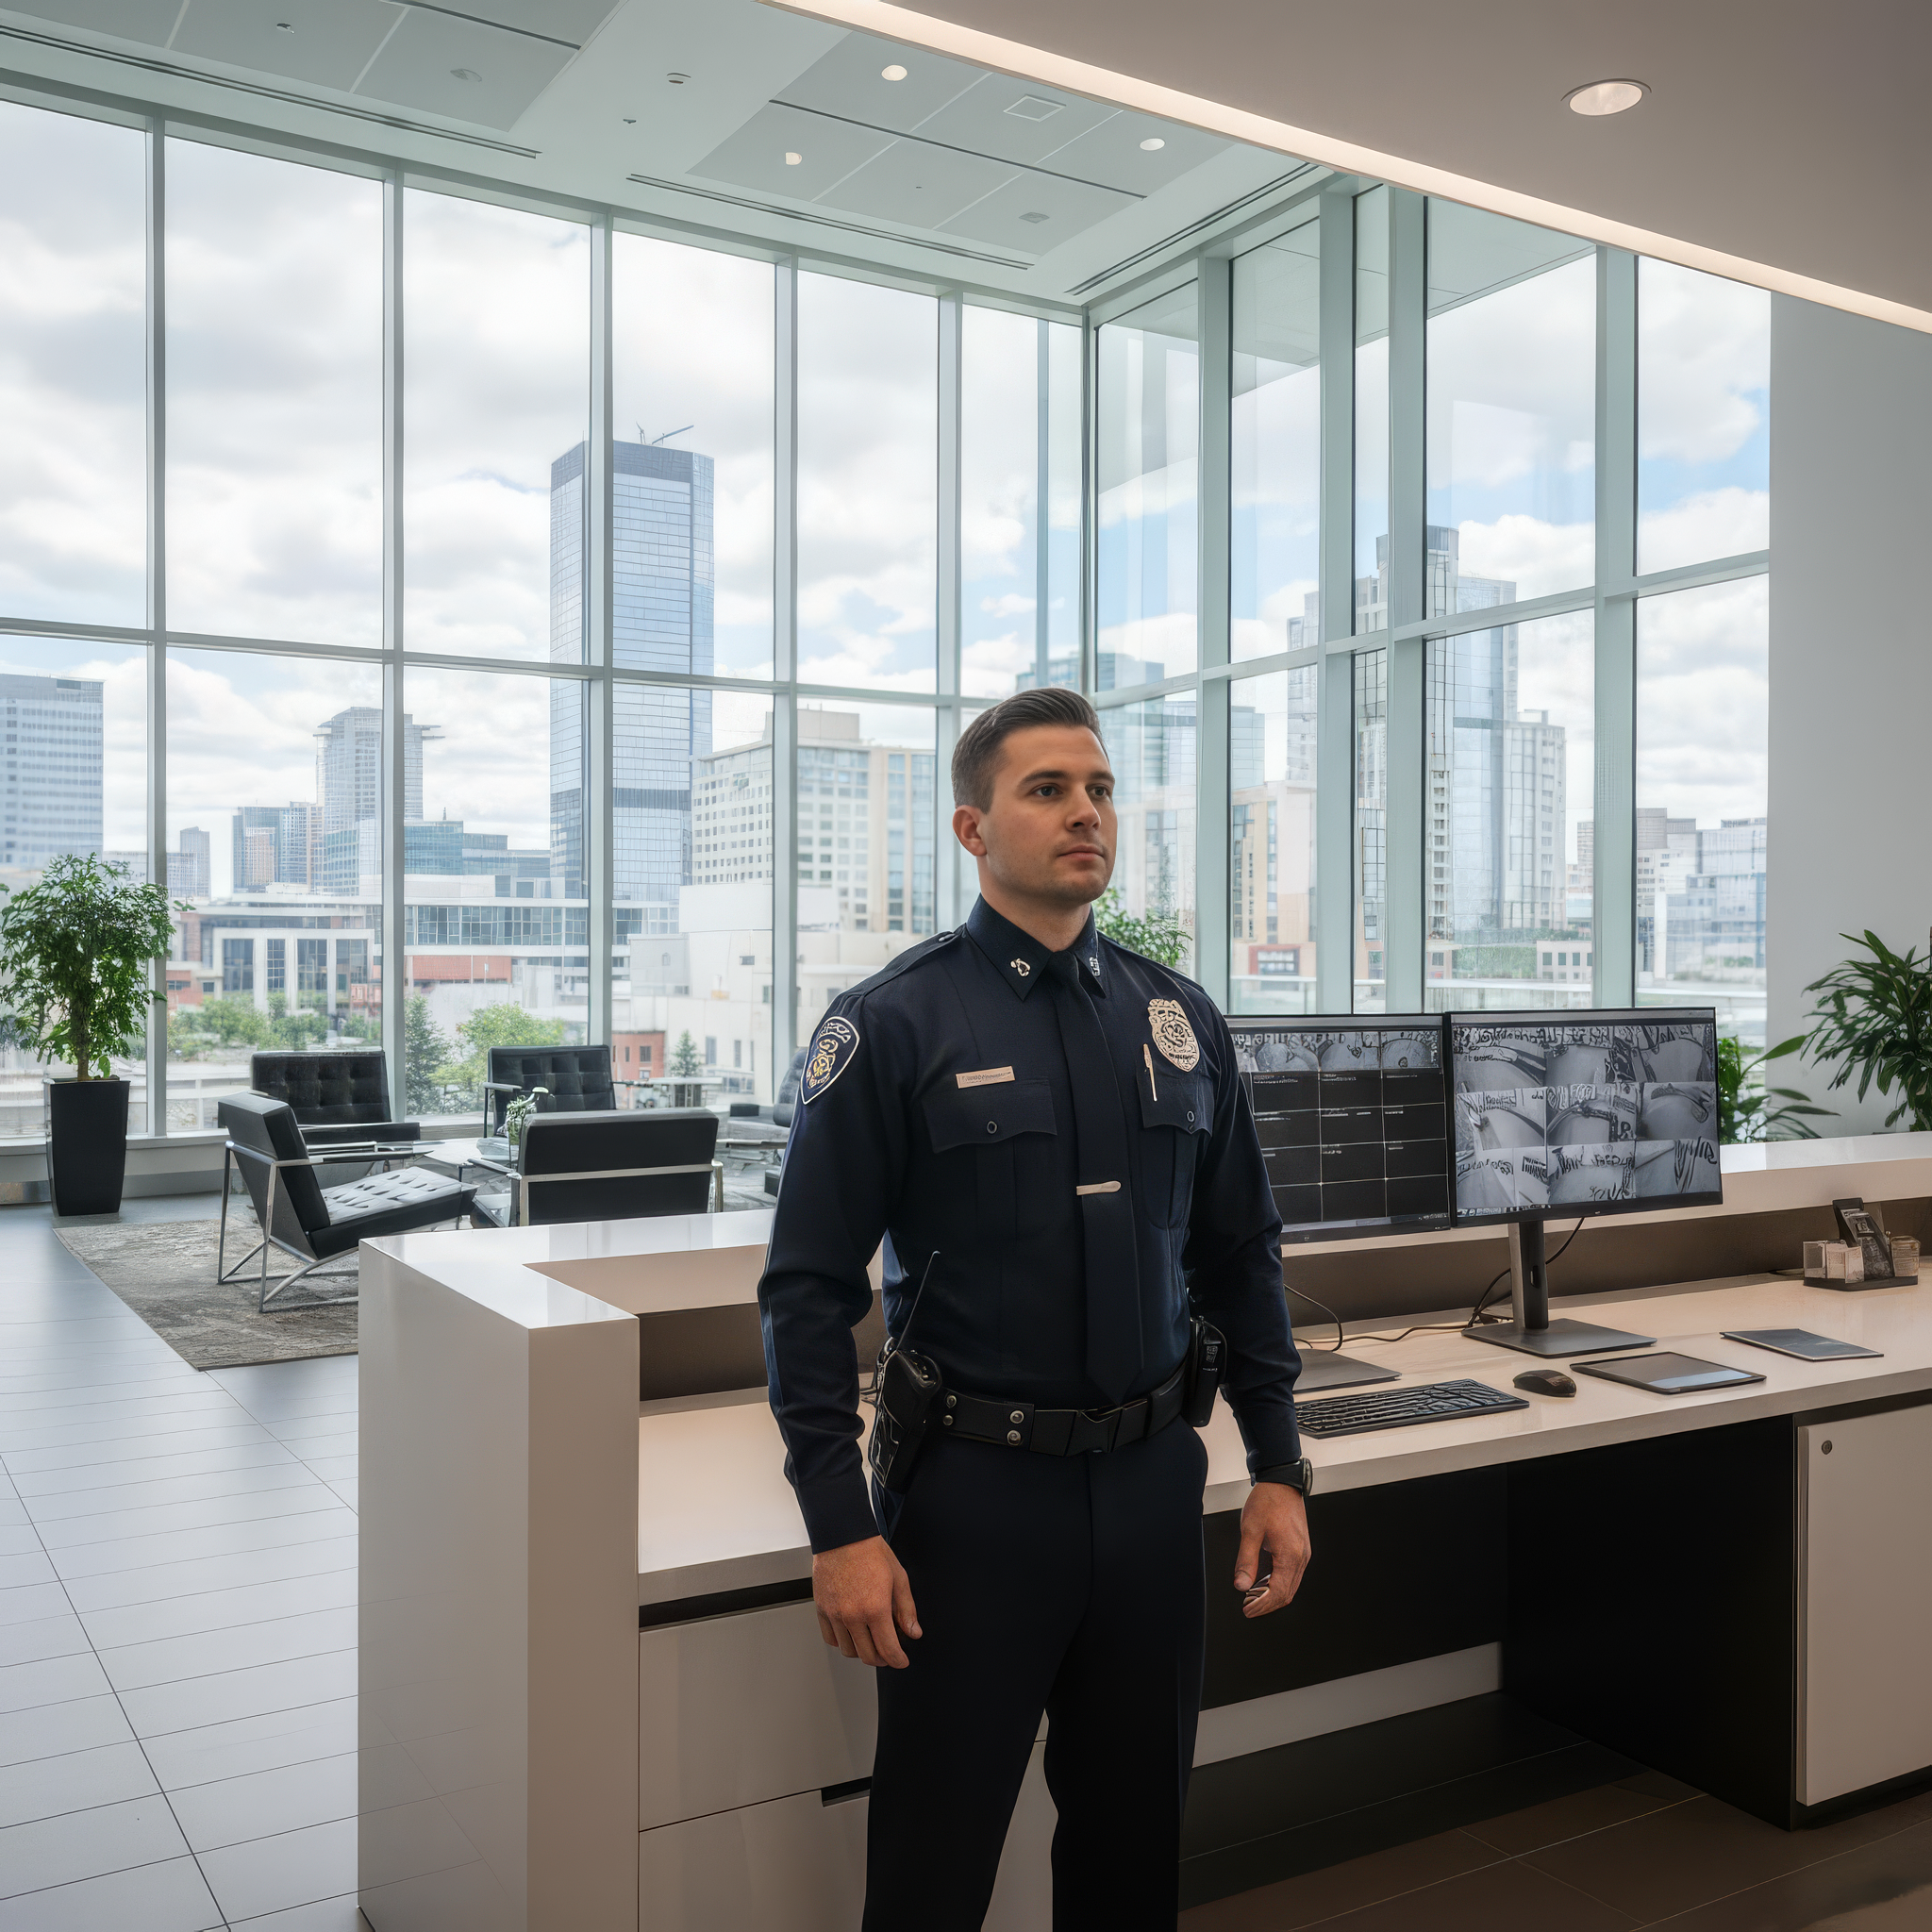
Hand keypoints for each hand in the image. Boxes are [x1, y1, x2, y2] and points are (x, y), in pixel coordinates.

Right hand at [812, 1535, 920, 1667]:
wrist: (843, 1536)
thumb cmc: (869, 1551)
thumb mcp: (898, 1578)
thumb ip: (907, 1609)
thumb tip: (913, 1631)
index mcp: (875, 1608)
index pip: (888, 1649)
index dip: (898, 1660)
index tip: (901, 1661)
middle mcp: (853, 1615)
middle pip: (868, 1655)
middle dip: (882, 1660)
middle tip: (889, 1654)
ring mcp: (835, 1614)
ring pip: (848, 1650)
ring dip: (862, 1652)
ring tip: (870, 1644)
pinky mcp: (822, 1610)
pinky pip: (830, 1638)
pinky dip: (842, 1642)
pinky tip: (851, 1634)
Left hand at [1233, 1482, 1310, 1618]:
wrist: (1282, 1483)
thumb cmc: (1267, 1502)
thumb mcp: (1250, 1530)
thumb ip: (1246, 1560)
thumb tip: (1241, 1585)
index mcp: (1290, 1555)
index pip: (1277, 1592)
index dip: (1262, 1605)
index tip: (1247, 1610)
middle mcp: (1301, 1557)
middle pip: (1286, 1593)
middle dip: (1267, 1605)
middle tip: (1248, 1608)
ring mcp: (1303, 1554)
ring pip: (1291, 1586)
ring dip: (1273, 1595)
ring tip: (1252, 1598)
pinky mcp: (1301, 1549)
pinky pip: (1292, 1575)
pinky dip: (1278, 1584)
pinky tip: (1263, 1583)